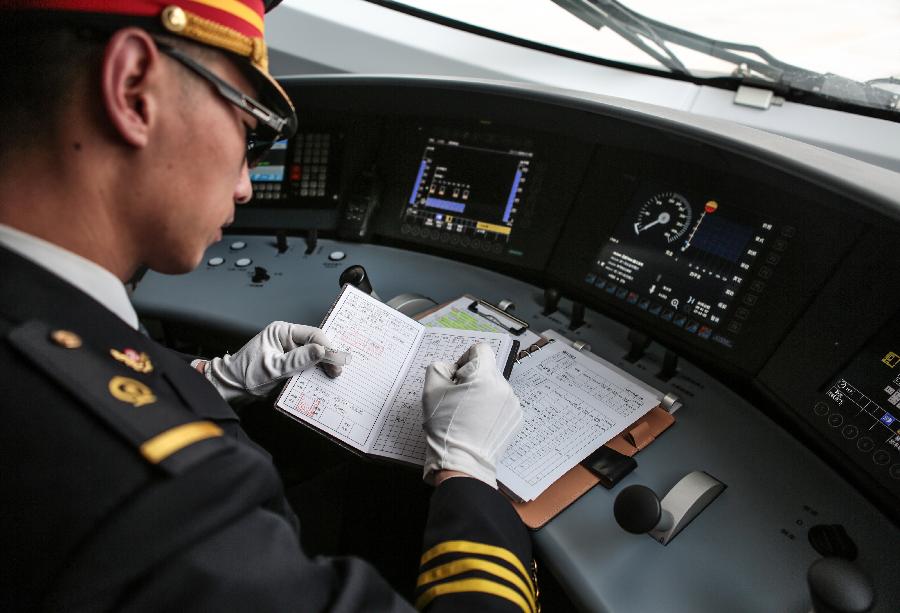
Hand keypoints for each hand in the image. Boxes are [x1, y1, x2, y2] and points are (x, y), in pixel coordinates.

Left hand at [201, 321, 339, 403]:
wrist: (230, 388)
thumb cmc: (244, 375)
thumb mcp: (273, 368)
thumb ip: (297, 360)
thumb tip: (320, 351)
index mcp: (281, 332)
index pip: (312, 335)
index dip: (327, 347)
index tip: (336, 361)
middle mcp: (286, 339)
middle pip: (315, 345)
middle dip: (327, 358)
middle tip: (336, 371)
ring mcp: (288, 352)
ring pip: (313, 356)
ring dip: (321, 366)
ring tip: (331, 376)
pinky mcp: (289, 364)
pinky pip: (306, 366)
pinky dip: (314, 373)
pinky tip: (320, 380)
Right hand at [421, 343, 521, 487]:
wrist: (461, 463)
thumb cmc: (445, 427)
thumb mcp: (431, 390)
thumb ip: (439, 367)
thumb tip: (451, 368)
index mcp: (485, 376)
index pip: (480, 349)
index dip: (464, 359)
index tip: (456, 378)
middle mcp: (504, 387)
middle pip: (487, 370)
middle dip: (472, 379)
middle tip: (457, 400)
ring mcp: (513, 404)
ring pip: (495, 387)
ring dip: (482, 394)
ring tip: (467, 415)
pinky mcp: (516, 419)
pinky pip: (502, 404)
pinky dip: (491, 409)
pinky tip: (478, 424)